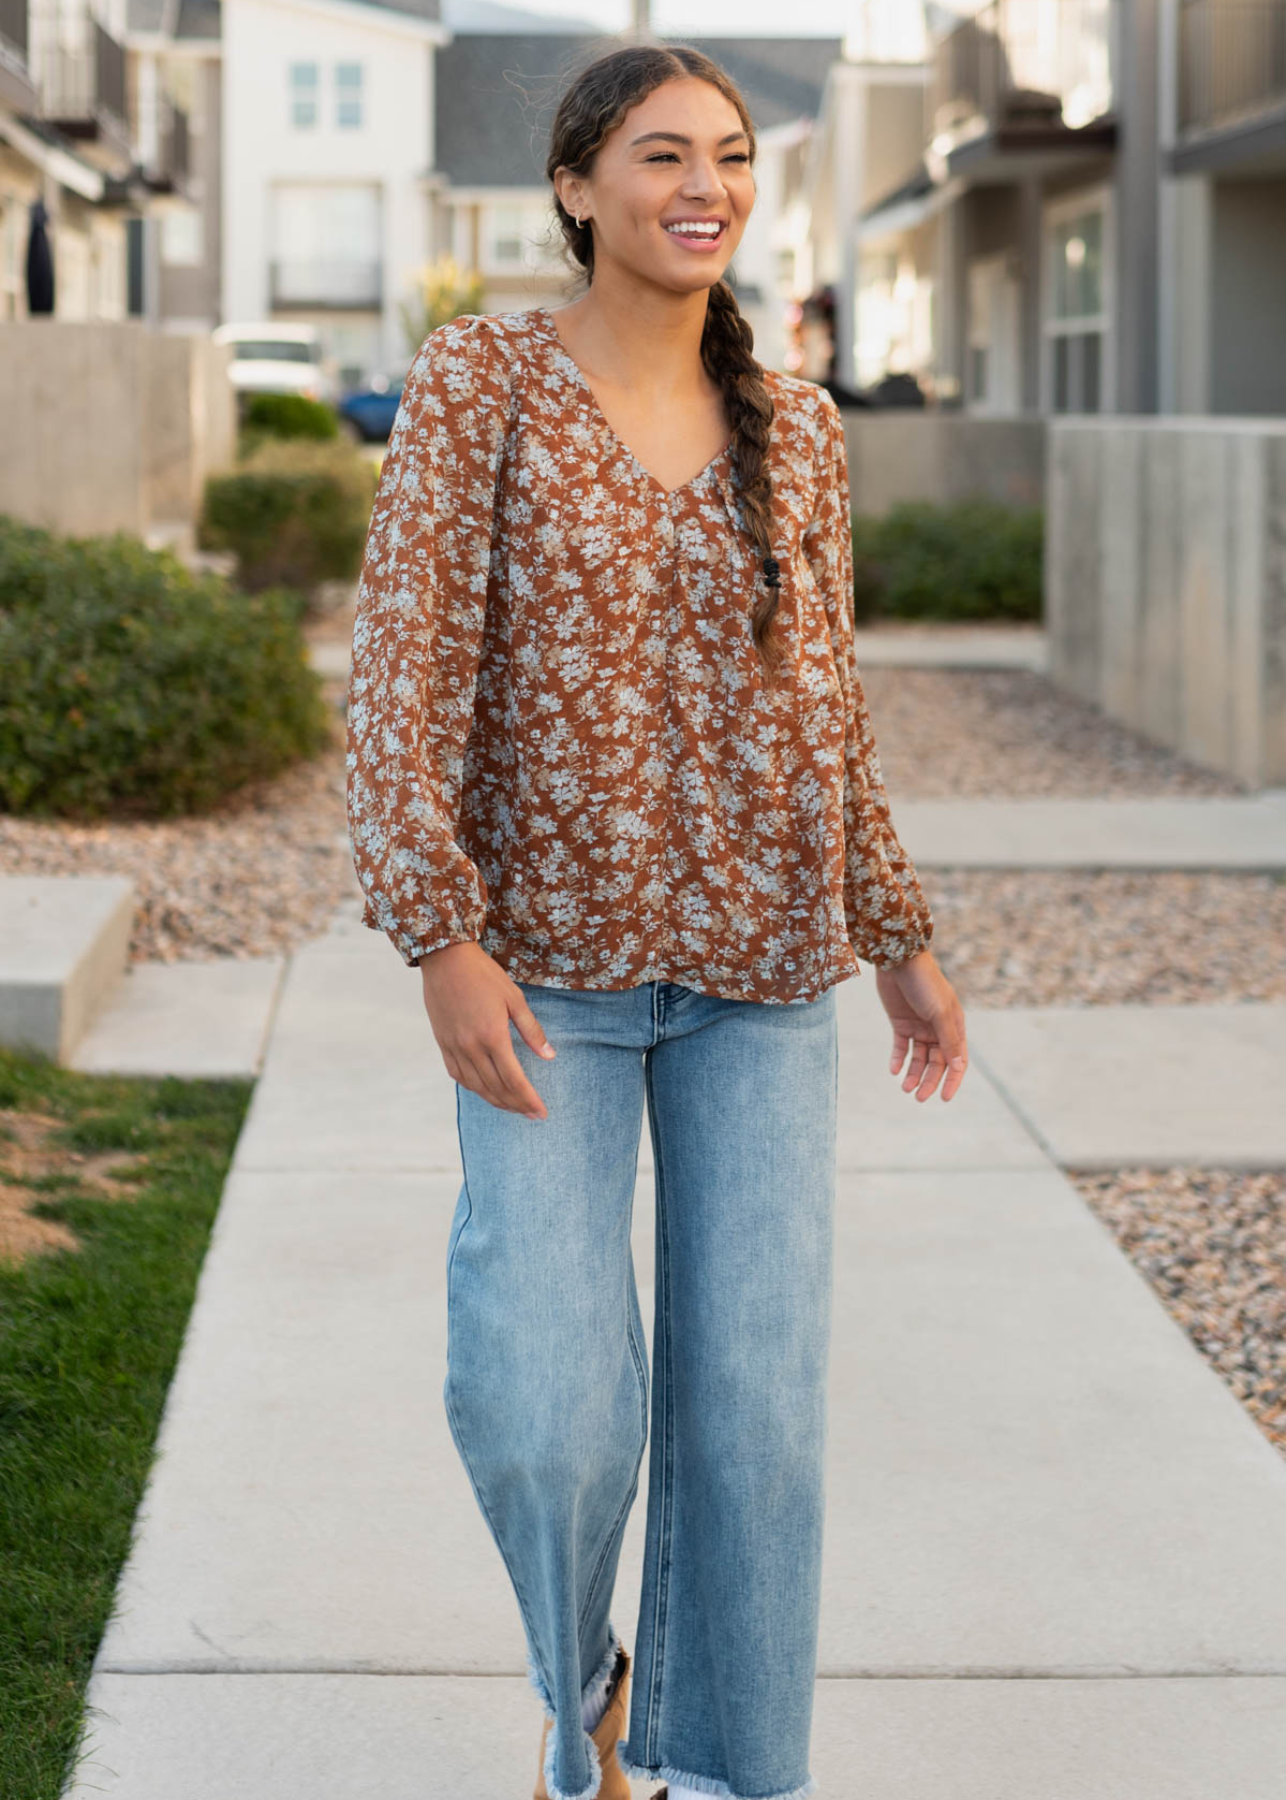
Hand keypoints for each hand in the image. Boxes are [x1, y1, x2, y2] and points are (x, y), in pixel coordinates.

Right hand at [418, 942, 555, 1120]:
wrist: (445, 959)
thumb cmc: (484, 975)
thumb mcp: (514, 998)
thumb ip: (531, 1030)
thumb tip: (549, 1056)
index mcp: (492, 1036)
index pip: (514, 1080)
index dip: (529, 1100)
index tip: (541, 1112)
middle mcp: (471, 1047)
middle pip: (496, 1088)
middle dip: (517, 1106)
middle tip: (532, 1115)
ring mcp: (454, 1047)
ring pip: (477, 1087)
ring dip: (497, 1101)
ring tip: (513, 1107)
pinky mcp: (443, 1043)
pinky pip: (458, 1075)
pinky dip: (474, 1088)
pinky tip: (486, 1090)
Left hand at [874, 949, 967, 1102]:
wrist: (898, 960)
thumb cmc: (925, 983)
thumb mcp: (939, 1013)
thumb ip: (949, 1040)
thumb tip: (959, 1067)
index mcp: (954, 1026)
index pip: (957, 1060)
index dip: (952, 1080)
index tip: (944, 1098)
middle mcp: (938, 1029)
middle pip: (936, 1062)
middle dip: (929, 1081)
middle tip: (918, 1097)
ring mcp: (919, 1026)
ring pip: (918, 1058)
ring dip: (913, 1073)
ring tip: (904, 1087)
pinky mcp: (900, 1022)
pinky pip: (900, 1046)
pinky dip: (897, 1059)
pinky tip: (893, 1070)